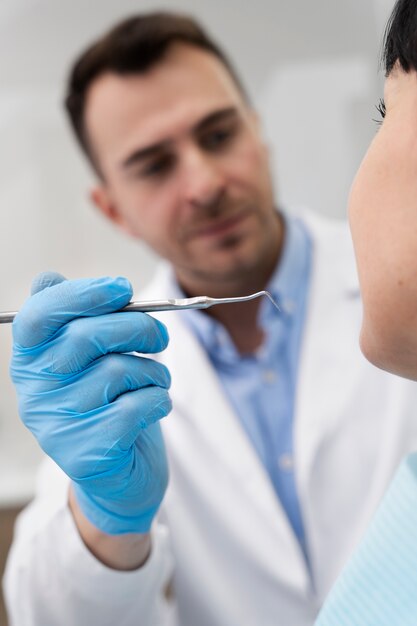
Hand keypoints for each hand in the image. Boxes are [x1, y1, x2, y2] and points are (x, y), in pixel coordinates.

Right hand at [11, 272, 171, 533]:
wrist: (118, 475)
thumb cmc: (107, 402)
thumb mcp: (89, 357)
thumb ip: (74, 317)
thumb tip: (48, 278)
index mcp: (30, 360)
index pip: (37, 316)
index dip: (81, 294)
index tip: (123, 288)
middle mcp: (34, 392)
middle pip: (87, 337)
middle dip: (138, 327)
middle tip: (158, 336)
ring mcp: (58, 426)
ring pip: (119, 371)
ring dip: (153, 371)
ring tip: (154, 381)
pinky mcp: (88, 453)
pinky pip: (138, 405)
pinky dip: (159, 399)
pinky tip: (155, 405)